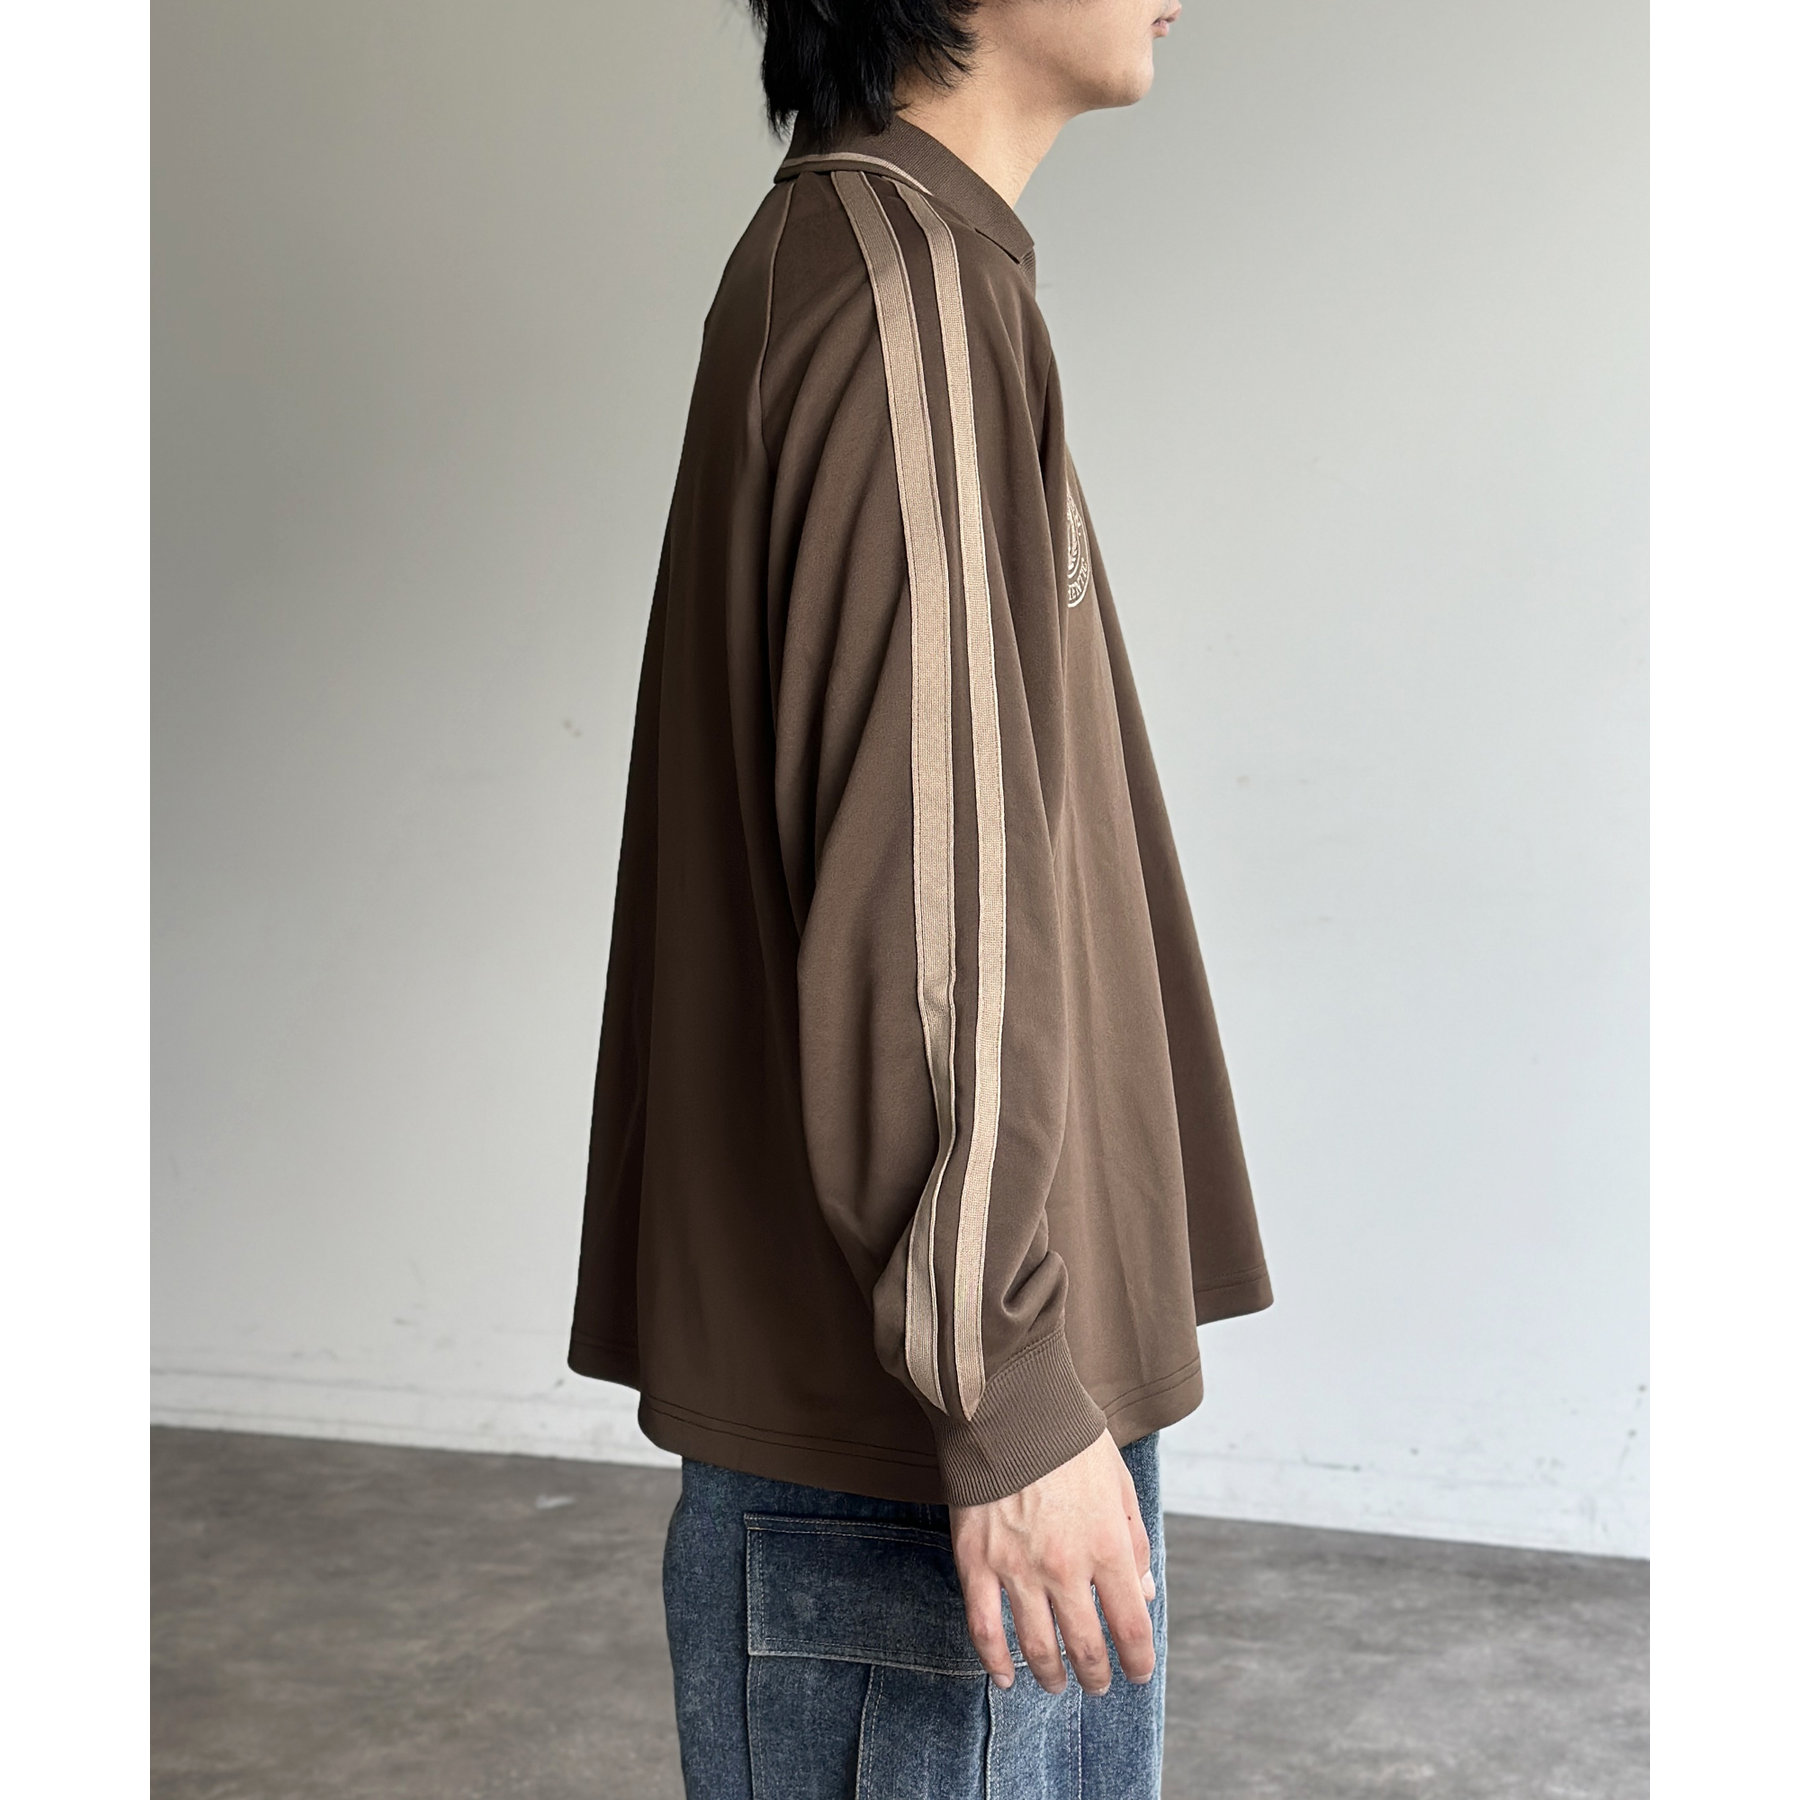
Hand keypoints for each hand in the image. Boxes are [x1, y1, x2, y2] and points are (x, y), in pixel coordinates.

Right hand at [948, 1430, 1155, 1695]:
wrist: (1008, 1405)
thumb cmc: (1068, 1440)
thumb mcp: (1119, 1484)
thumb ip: (1134, 1542)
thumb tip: (1142, 1594)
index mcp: (1107, 1546)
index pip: (1130, 1628)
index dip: (1137, 1661)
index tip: (1136, 1672)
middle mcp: (1065, 1567)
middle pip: (1086, 1647)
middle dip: (1096, 1674)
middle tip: (1096, 1683)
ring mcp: (1017, 1568)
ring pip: (1037, 1647)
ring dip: (1050, 1674)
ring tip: (1055, 1683)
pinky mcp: (976, 1562)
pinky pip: (984, 1627)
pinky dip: (994, 1661)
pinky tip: (1003, 1677)